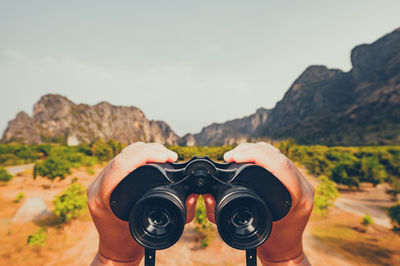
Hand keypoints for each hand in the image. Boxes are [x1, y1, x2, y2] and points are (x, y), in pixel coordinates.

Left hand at [87, 142, 198, 264]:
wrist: (115, 250)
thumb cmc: (132, 241)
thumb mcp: (155, 228)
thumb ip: (178, 214)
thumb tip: (192, 195)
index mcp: (103, 196)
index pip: (122, 163)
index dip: (147, 153)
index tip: (167, 156)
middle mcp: (97, 186)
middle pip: (122, 154)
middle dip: (150, 149)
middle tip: (170, 155)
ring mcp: (97, 181)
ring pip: (121, 153)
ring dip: (144, 150)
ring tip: (163, 155)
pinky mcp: (102, 179)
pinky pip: (120, 159)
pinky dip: (137, 155)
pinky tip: (151, 157)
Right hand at [203, 142, 313, 264]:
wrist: (286, 249)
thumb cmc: (268, 241)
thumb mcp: (245, 228)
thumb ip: (222, 214)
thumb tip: (208, 195)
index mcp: (297, 197)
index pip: (278, 164)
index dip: (253, 154)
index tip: (232, 156)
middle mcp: (303, 186)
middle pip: (277, 155)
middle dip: (250, 149)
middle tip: (230, 155)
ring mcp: (303, 182)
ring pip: (279, 154)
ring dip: (255, 150)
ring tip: (236, 155)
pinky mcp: (298, 179)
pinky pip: (280, 159)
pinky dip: (262, 155)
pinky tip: (249, 157)